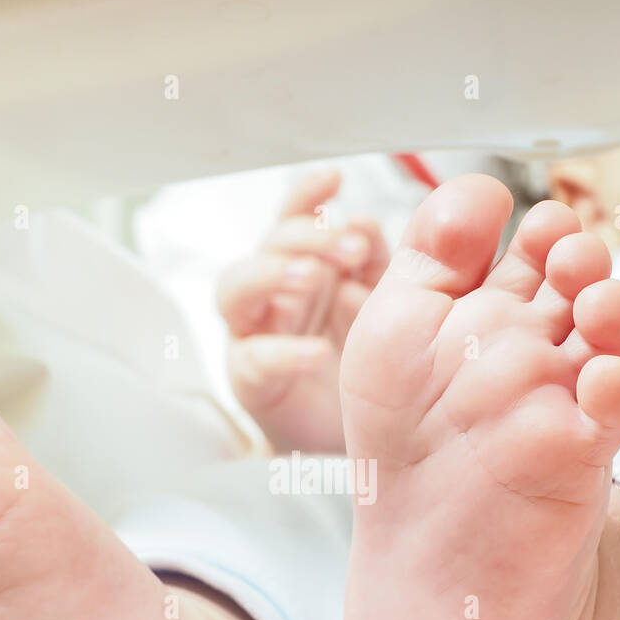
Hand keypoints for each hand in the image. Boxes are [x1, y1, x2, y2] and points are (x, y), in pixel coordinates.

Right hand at [217, 168, 387, 452]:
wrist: (361, 441)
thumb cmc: (365, 369)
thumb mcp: (382, 306)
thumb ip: (375, 264)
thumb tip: (365, 220)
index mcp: (305, 266)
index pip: (294, 217)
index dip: (307, 196)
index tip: (333, 179)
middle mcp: (274, 294)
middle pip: (267, 245)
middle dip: (305, 236)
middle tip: (346, 245)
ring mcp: (255, 335)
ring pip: (236, 288)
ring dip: (272, 274)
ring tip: (311, 277)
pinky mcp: (251, 381)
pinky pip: (254, 359)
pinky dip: (285, 353)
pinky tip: (317, 353)